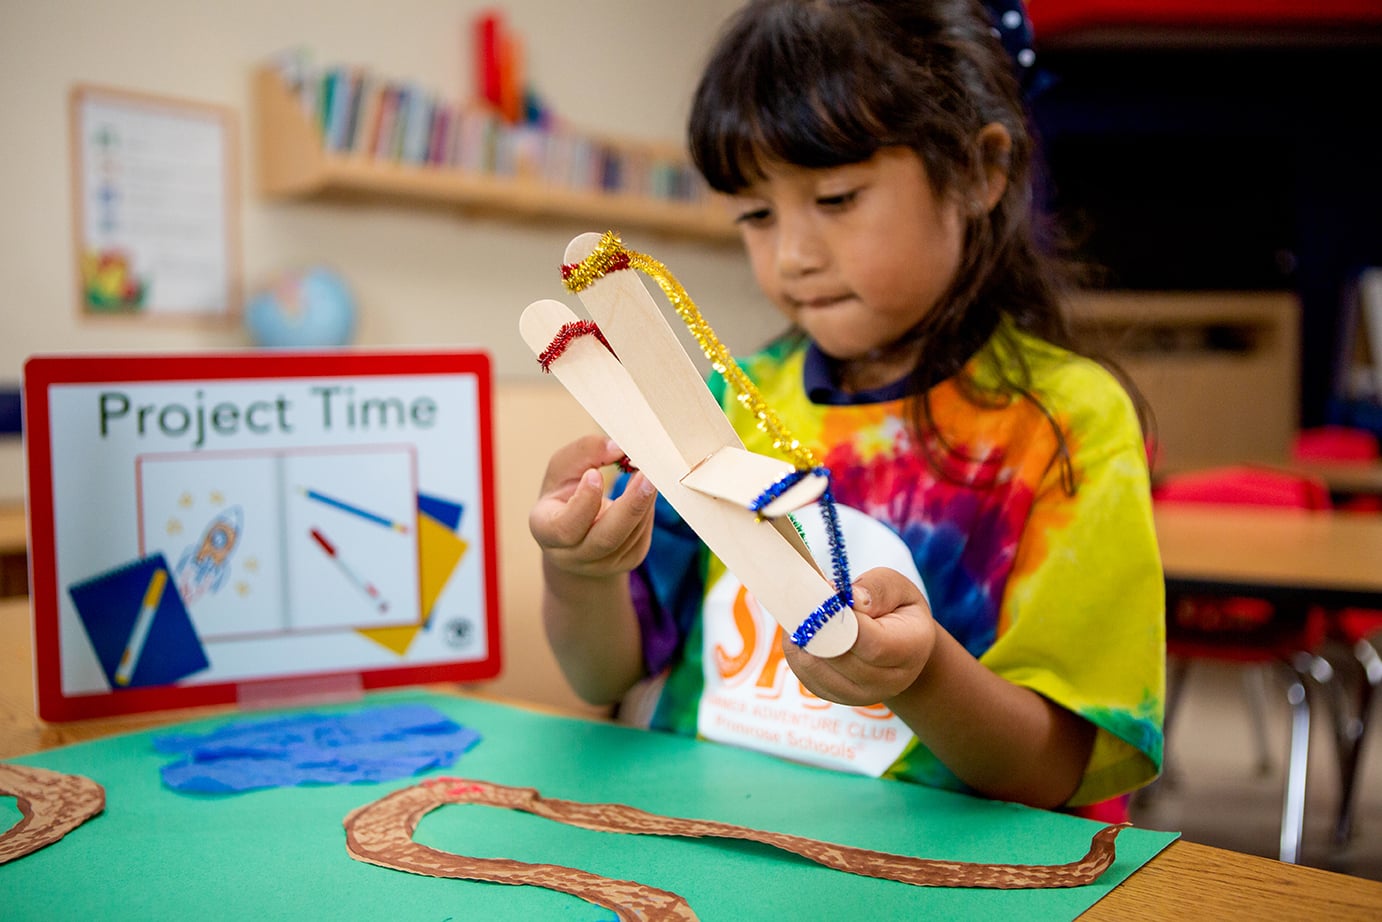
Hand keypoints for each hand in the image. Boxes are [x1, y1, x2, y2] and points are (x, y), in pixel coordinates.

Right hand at [529, 435, 657, 578]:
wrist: (574, 532)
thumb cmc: (563, 495)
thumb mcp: (562, 470)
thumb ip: (584, 453)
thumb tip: (618, 447)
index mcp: (546, 531)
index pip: (565, 527)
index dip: (584, 502)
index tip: (596, 473)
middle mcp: (572, 555)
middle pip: (606, 539)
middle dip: (630, 506)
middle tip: (647, 475)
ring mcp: (602, 564)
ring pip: (629, 536)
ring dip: (643, 502)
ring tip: (649, 474)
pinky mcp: (627, 561)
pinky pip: (641, 535)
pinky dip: (647, 510)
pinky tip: (644, 491)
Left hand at [783, 567, 936, 706]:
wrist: (900, 650)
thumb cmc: (899, 612)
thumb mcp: (899, 589)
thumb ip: (877, 589)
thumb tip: (850, 599)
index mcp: (910, 650)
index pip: (871, 642)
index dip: (842, 618)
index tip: (824, 591)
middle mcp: (887, 681)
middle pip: (837, 656)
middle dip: (816, 624)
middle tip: (803, 594)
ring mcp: (858, 695)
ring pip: (813, 666)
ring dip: (801, 635)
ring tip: (805, 609)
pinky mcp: (832, 696)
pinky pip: (802, 671)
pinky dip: (796, 647)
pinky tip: (802, 628)